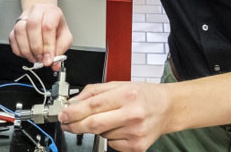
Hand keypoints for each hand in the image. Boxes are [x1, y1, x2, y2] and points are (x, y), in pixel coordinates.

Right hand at [8, 3, 71, 70]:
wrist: (45, 18)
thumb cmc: (55, 26)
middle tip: (41, 59)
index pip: (48, 26)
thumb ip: (61, 50)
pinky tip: (27, 54)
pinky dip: (19, 50)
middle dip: (36, 47)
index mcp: (51, 12)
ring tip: (34, 58)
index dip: (48, 46)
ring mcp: (24, 17)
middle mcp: (36, 11)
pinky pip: (12, 38)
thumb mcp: (65, 37)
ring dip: (26, 49)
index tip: (48, 59)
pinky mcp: (15, 25)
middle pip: (32, 25)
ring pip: (20, 31)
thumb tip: (55, 64)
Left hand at [58, 82, 172, 151]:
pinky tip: (119, 127)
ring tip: (109, 118)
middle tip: (66, 124)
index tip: (63, 115)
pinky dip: (108, 137)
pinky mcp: (137, 146)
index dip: (74, 112)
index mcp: (127, 95)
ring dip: (96, 129)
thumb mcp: (118, 85)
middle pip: (94, 124)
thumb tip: (72, 102)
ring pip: (101, 134)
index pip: (93, 105)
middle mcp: (133, 114)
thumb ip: (93, 92)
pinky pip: (111, 144)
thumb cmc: (143, 95)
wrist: (168, 108)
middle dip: (75, 125)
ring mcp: (136, 133)